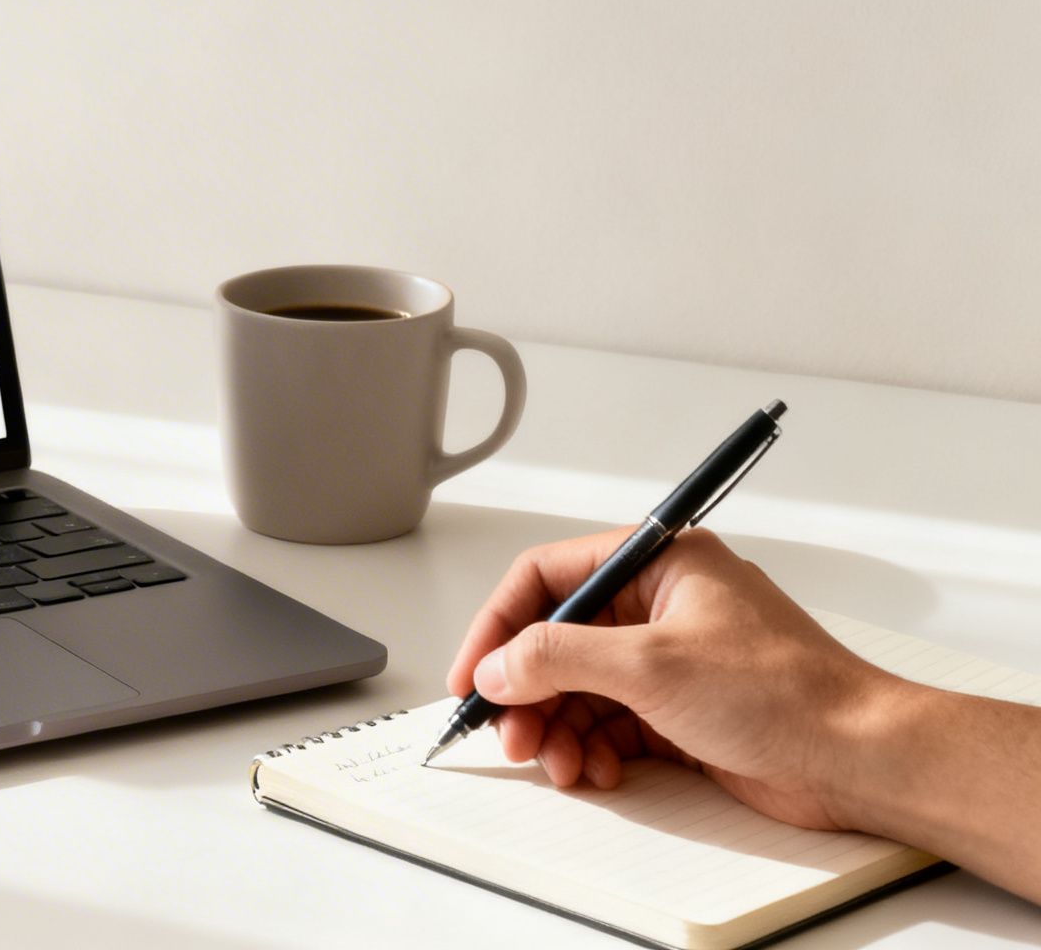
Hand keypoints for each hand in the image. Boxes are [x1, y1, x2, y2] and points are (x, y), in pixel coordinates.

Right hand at [444, 527, 894, 830]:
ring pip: (580, 688)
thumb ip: (559, 657)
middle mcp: (660, 604)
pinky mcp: (681, 709)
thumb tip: (500, 664)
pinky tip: (598, 771)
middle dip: (529, 691)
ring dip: (558, 728)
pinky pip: (610, 723)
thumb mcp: (651, 665)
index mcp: (658, 563)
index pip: (547, 577)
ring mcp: (670, 659)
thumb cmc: (787, 693)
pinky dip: (592, 749)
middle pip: (558, 640)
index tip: (474, 673)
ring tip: (558, 763)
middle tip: (510, 733)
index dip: (500, 625)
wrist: (859, 758)